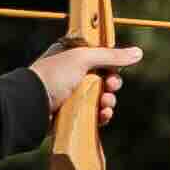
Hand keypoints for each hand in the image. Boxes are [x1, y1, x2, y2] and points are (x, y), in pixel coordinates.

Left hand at [32, 38, 148, 120]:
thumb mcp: (83, 58)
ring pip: (101, 97)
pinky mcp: (72, 114)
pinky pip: (94, 114)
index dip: (111, 64)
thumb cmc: (53, 75)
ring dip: (108, 101)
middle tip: (111, 87)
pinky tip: (103, 116)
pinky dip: (101, 115)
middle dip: (112, 84)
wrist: (31, 105)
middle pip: (104, 78)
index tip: (113, 69)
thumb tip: (138, 53)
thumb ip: (111, 56)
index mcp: (71, 55)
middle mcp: (72, 73)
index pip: (100, 57)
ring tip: (105, 105)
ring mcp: (71, 95)